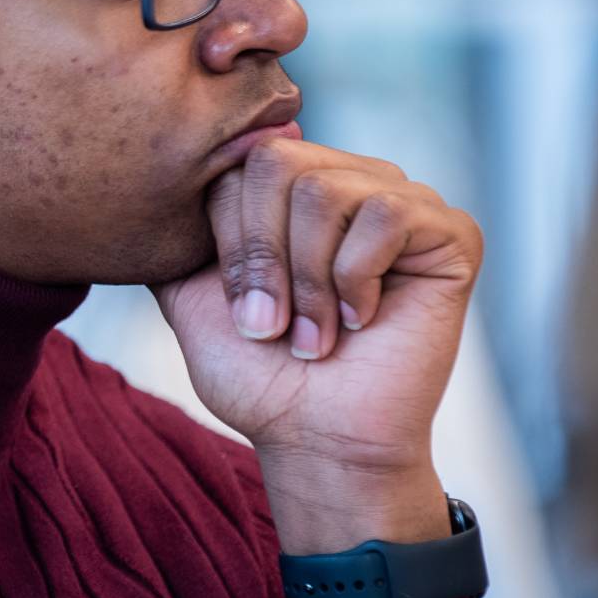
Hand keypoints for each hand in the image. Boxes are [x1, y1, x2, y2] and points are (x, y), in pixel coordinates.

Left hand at [151, 138, 482, 552]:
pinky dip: (357, 279)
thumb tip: (147, 179)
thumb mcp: (189, 292)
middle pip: (277, 161)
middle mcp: (346, 178)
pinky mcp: (450, 231)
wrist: (316, 437)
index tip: (243, 309)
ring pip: (326, 190)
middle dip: (263, 255)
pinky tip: (363, 319)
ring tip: (316, 334)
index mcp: (290, 185)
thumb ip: (173, 231)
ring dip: (308, 279)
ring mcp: (402, 199)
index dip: (228, 241)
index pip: (237, 160)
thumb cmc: (258, 372)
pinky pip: (386, 214)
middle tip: (274, 325)